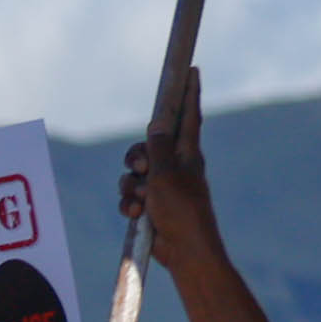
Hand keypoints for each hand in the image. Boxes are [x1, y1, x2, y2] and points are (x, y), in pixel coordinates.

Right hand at [122, 66, 216, 273]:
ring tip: (140, 201)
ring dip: (129, 186)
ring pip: (133, 173)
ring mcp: (163, 186)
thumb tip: (156, 123)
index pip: (188, 116)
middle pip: (147, 146)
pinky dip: (129, 204)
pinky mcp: (152, 204)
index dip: (188, 93)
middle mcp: (176, 166)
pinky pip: (130, 196)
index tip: (191, 70)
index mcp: (188, 153)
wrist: (184, 251)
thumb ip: (157, 148)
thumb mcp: (165, 175)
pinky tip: (137, 214)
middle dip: (135, 156)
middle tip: (140, 168)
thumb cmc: (181, 211)